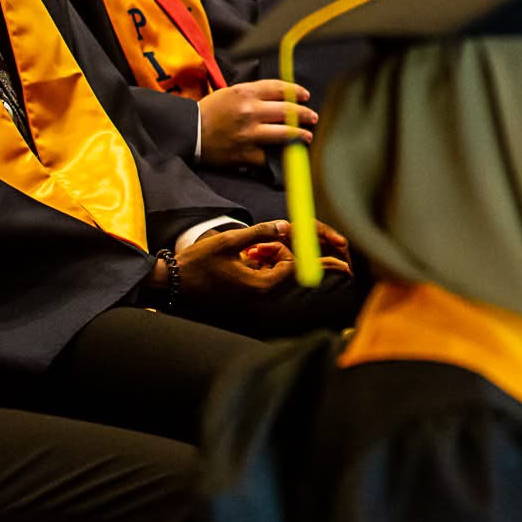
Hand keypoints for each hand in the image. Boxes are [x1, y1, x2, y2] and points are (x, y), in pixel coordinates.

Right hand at [166, 220, 346, 313]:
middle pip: (291, 267)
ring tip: (247, 251)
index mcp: (262, 285)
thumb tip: (287, 226)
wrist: (174, 284)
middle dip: (284, 250)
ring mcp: (256, 295)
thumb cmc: (198, 263)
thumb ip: (261, 233)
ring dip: (270, 254)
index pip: (301, 271)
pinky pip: (267, 273)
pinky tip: (246, 257)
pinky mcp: (249, 293)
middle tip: (263, 246)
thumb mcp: (230, 242)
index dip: (325, 264)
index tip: (348, 267)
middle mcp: (262, 294)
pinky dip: (263, 261)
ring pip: (279, 268)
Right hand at [197, 80, 315, 167]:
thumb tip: (279, 96)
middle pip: (287, 110)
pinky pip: (267, 155)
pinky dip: (277, 155)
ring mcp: (248, 133)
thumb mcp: (228, 93)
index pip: (279, 88)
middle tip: (312, 117)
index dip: (296, 91)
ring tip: (307, 136)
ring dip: (300, 134)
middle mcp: (249, 111)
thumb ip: (253, 94)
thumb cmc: (207, 112)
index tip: (305, 95)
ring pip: (284, 133)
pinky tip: (285, 155)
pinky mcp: (244, 153)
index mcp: (245, 93)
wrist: (186, 133)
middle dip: (304, 113)